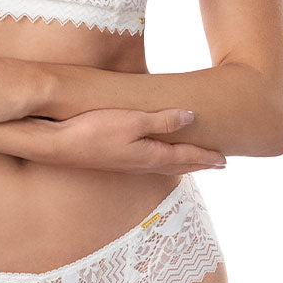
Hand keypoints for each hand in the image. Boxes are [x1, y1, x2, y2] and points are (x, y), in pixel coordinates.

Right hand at [32, 107, 227, 174]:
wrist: (57, 144)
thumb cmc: (94, 130)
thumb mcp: (133, 121)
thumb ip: (162, 120)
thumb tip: (191, 117)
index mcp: (151, 156)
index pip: (186, 156)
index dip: (207, 157)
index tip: (225, 160)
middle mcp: (142, 164)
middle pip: (179, 165)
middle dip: (200, 163)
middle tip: (219, 163)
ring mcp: (128, 164)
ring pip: (165, 165)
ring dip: (183, 163)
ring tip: (194, 161)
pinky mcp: (115, 160)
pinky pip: (150, 164)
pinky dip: (164, 161)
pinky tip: (157, 158)